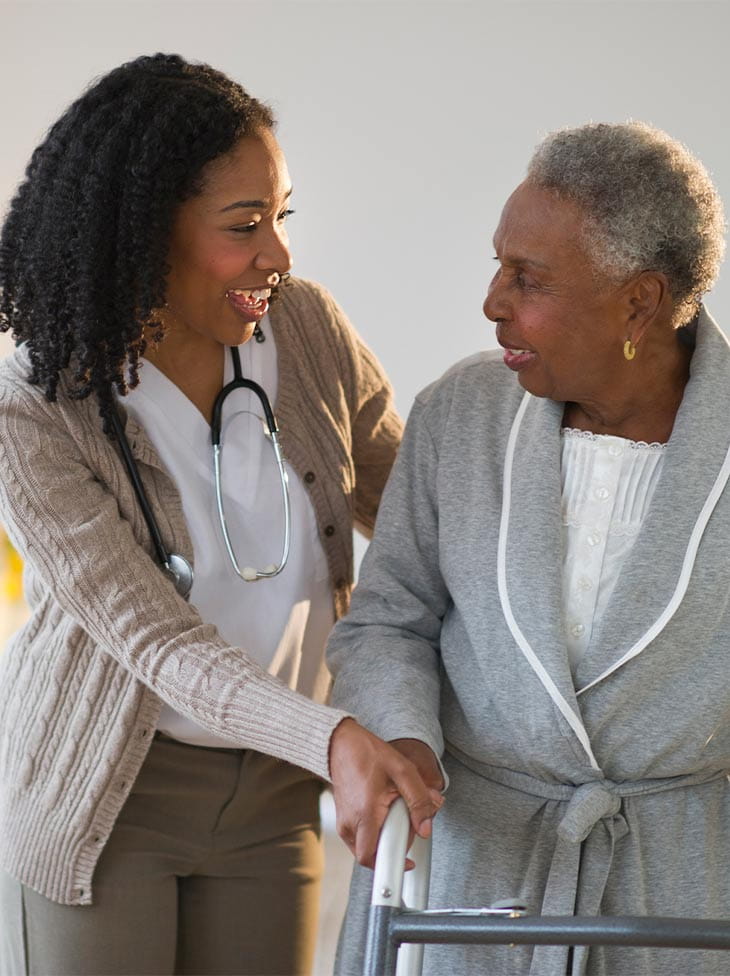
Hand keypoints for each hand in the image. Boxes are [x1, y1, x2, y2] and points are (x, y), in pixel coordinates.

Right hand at [329, 718, 443, 867]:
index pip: (372, 858)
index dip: (393, 865)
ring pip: (368, 848)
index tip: (408, 863)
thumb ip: (418, 800)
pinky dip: (376, 831)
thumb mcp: (402, 771)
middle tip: (404, 821)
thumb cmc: (369, 754)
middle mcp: (350, 824)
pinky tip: (383, 810)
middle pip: (373, 855)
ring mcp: (343, 824)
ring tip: (393, 812)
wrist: (341, 745)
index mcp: (365, 814)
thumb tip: (426, 828)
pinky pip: (362, 838)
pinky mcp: (343, 822)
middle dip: (394, 845)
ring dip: (385, 837)